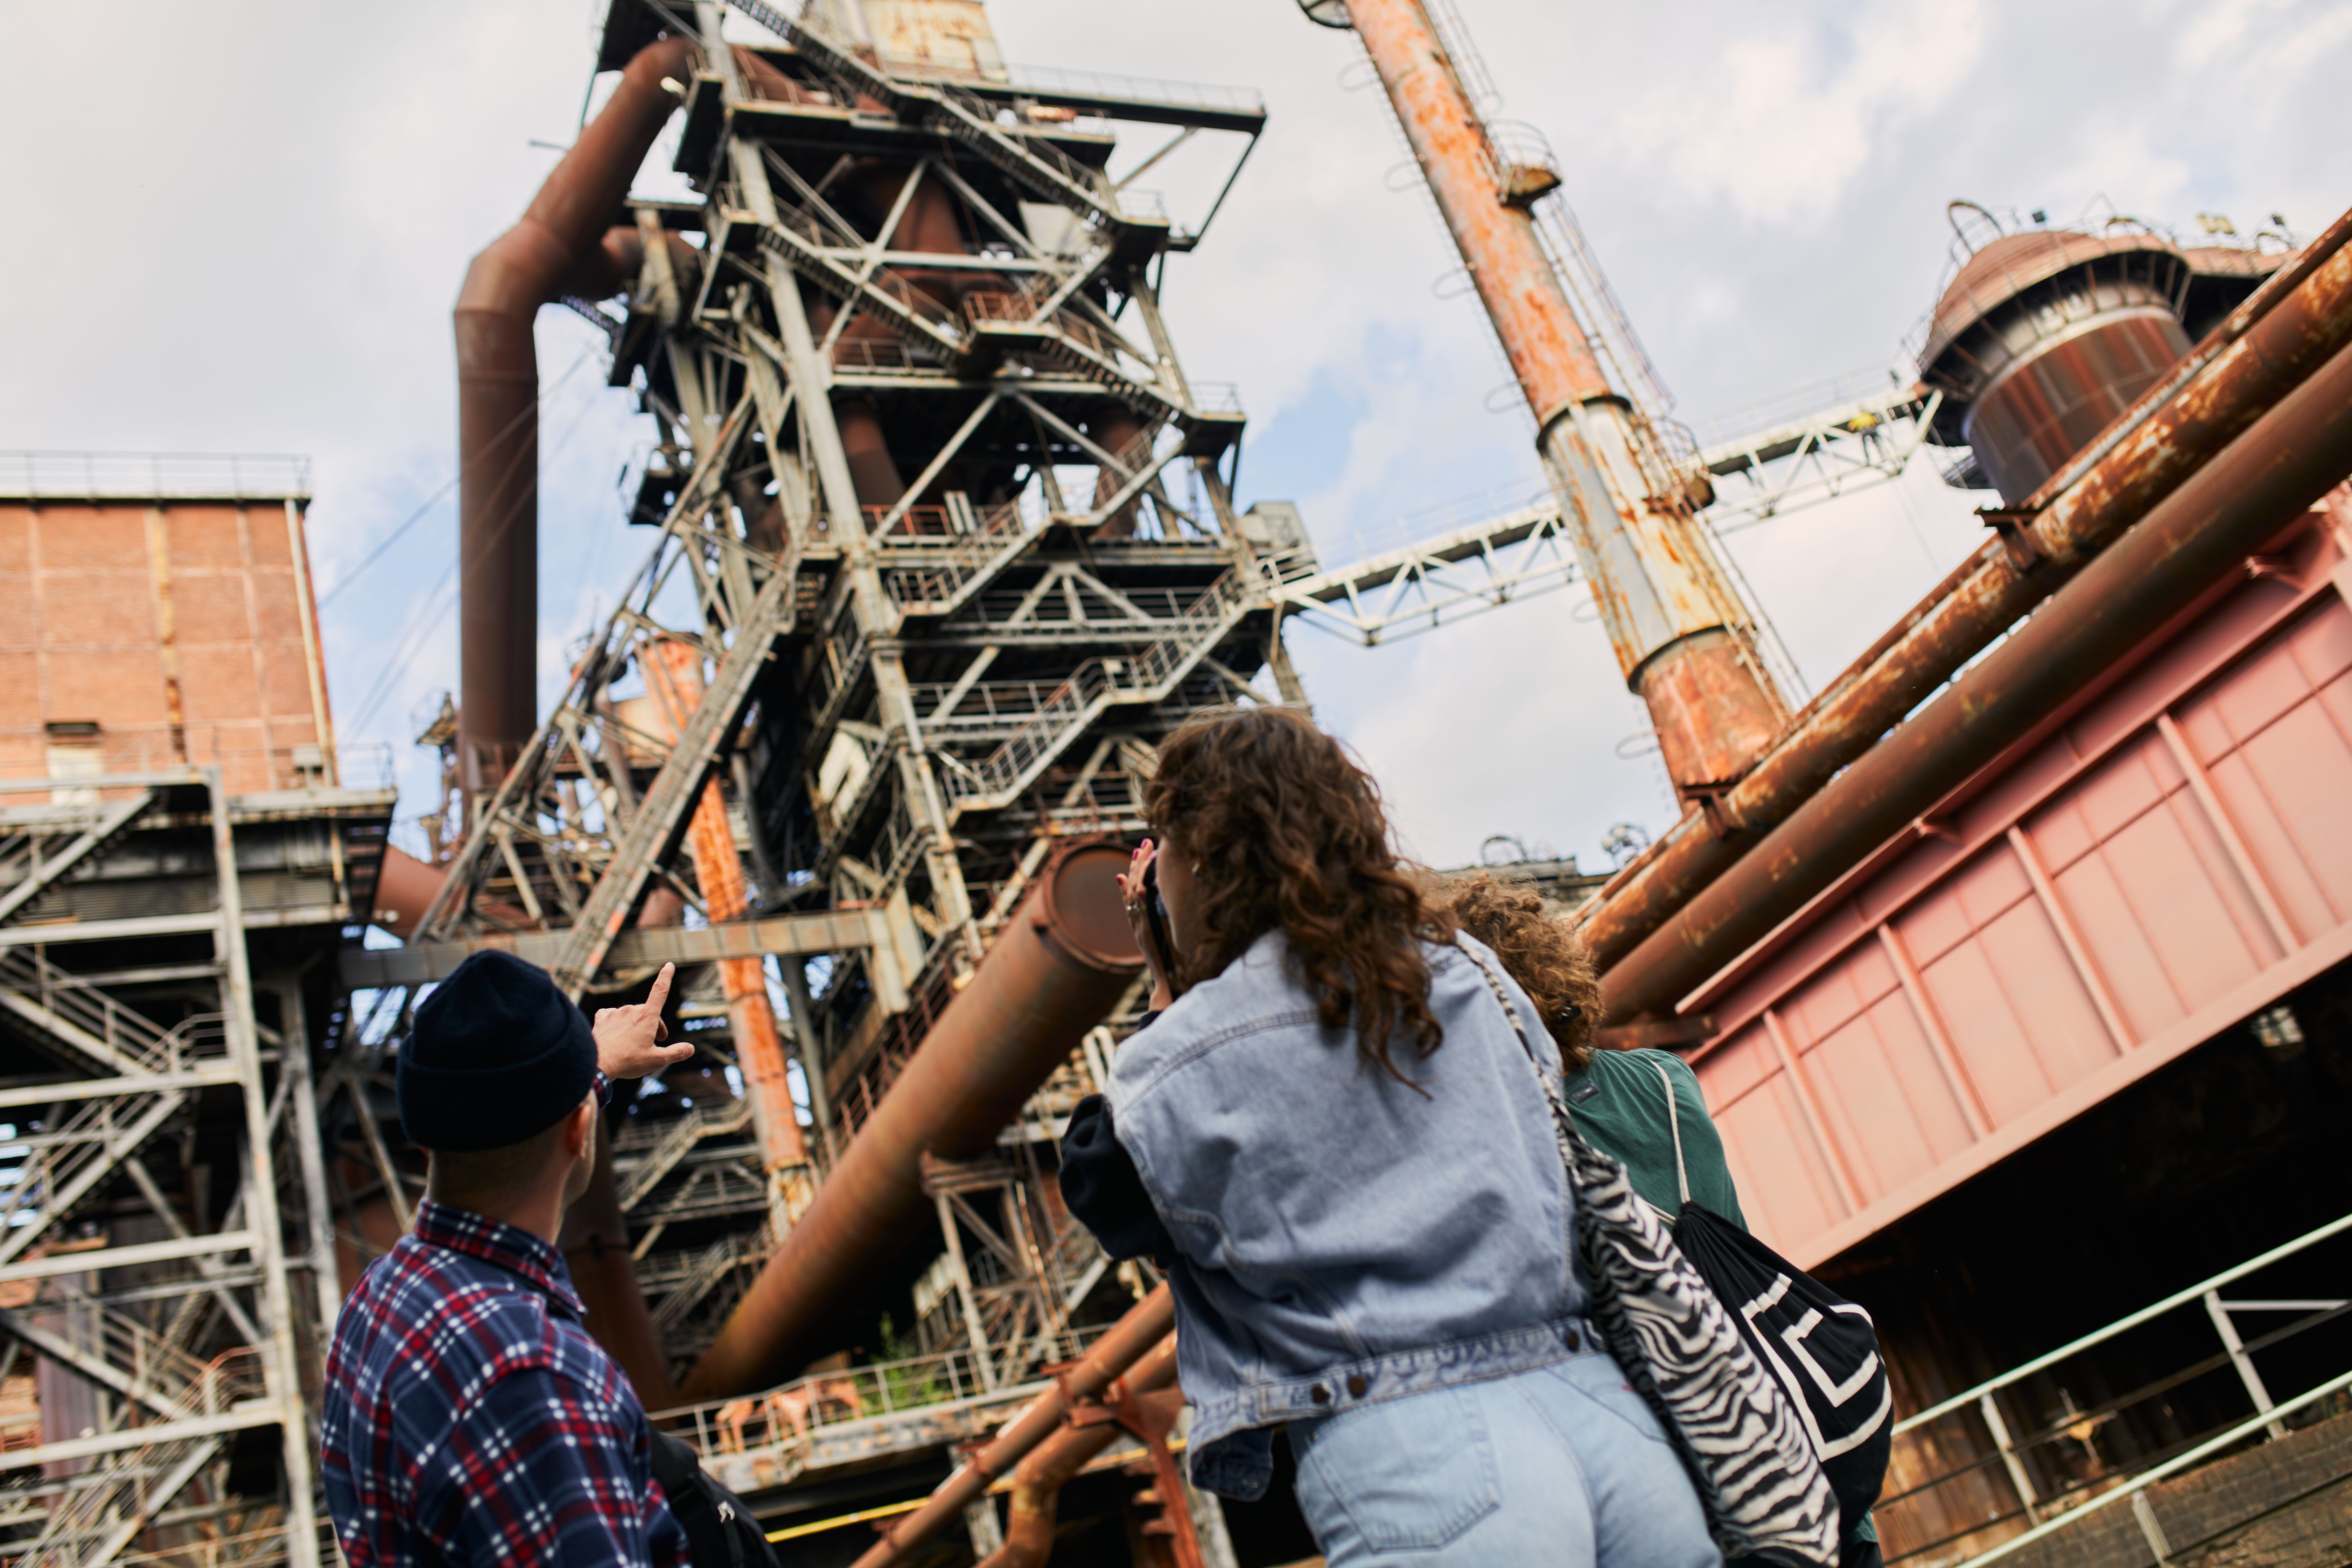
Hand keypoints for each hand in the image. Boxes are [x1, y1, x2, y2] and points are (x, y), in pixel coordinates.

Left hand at [594, 963, 692, 1079]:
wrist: (596, 1064)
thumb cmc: (627, 1061)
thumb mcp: (657, 1061)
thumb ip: (676, 1053)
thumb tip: (690, 1048)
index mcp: (647, 1016)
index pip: (660, 990)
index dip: (666, 976)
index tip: (669, 965)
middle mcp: (631, 1010)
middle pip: (648, 1013)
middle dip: (654, 1026)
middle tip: (654, 1042)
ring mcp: (615, 1013)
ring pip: (631, 1016)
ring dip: (635, 1026)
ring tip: (632, 1045)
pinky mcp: (602, 1018)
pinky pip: (613, 1016)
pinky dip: (617, 1023)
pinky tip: (615, 1034)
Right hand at [1118, 841, 1177, 1011]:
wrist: (1166, 983)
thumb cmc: (1172, 961)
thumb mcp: (1167, 935)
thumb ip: (1165, 921)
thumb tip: (1170, 904)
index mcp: (1141, 922)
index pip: (1134, 891)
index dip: (1136, 871)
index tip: (1141, 852)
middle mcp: (1137, 923)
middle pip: (1132, 889)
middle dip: (1137, 865)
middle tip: (1142, 844)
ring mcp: (1139, 930)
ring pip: (1132, 899)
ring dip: (1136, 876)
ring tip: (1140, 854)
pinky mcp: (1145, 939)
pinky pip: (1140, 917)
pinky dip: (1139, 902)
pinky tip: (1141, 888)